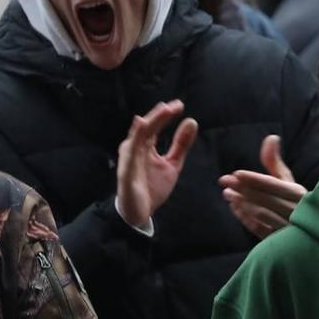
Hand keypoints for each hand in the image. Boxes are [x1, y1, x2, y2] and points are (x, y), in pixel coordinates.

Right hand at [116, 100, 198, 228]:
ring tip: (159, 112)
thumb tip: (192, 121)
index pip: (155, 125)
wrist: (140, 213)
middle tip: (172, 106)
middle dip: (158, 115)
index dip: (166, 115)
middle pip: (146, 127)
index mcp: (146, 146)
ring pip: (137, 137)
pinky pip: (129, 155)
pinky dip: (134, 142)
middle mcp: (136, 148)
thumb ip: (181, 144)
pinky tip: (140, 130)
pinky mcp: (126, 172)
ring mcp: (129, 159)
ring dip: (148, 124)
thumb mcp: (172, 164)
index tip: (179, 105)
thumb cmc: (152, 186)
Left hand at [220, 134, 305, 238]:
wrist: (312, 232)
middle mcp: (297, 211)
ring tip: (227, 194)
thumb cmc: (296, 202)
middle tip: (224, 181)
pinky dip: (246, 219)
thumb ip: (275, 163)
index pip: (274, 185)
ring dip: (242, 203)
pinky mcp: (281, 242)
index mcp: (300, 194)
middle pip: (266, 199)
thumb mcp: (288, 182)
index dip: (254, 179)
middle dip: (243, 189)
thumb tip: (271, 137)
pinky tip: (235, 209)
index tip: (235, 173)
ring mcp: (289, 229)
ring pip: (262, 215)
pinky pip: (260, 230)